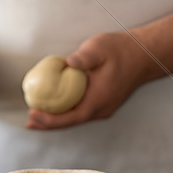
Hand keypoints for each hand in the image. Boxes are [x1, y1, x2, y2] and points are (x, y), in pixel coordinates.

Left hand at [25, 31, 152, 129]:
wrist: (143, 56)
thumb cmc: (121, 50)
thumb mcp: (100, 48)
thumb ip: (84, 57)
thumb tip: (67, 62)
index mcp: (99, 99)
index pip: (72, 117)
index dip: (50, 119)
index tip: (32, 114)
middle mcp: (102, 108)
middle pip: (72, 122)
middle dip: (49, 124)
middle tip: (28, 122)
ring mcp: (104, 107)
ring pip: (77, 118)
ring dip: (57, 120)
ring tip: (37, 118)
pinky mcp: (104, 103)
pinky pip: (82, 112)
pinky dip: (67, 113)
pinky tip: (56, 107)